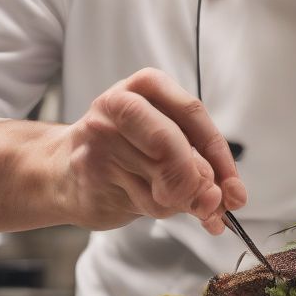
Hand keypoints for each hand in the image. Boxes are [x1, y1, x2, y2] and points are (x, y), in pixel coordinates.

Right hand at [50, 67, 247, 234]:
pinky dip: (156, 211)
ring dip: (177, 203)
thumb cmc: (122, 152)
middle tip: (211, 203)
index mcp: (146, 85)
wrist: (61, 171)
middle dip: (198, 182)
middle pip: (173, 145)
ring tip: (167, 198)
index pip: (193, 114)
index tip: (234, 189)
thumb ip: (198, 162)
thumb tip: (223, 196)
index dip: (220, 158)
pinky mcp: (91, 171)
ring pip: (160, 180)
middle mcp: (119, 104)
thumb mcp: (164, 142)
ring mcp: (100, 137)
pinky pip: (142, 201)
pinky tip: (144, 201)